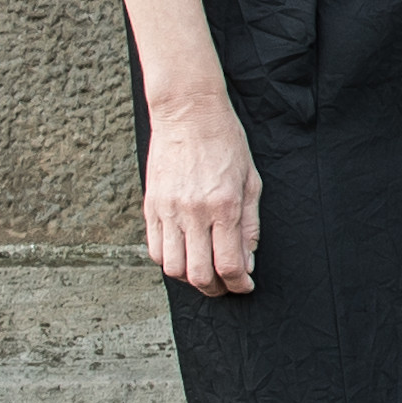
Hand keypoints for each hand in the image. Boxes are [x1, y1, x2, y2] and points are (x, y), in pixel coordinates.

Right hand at [143, 90, 261, 297]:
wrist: (188, 113)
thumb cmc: (226, 143)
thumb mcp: (251, 181)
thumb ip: (250, 224)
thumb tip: (248, 261)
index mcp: (224, 206)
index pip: (229, 264)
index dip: (238, 284)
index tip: (244, 286)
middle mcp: (193, 212)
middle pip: (199, 274)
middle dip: (215, 289)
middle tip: (226, 286)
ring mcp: (168, 210)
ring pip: (172, 267)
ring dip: (189, 278)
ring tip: (204, 272)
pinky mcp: (150, 206)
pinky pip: (154, 249)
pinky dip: (168, 261)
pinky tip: (184, 255)